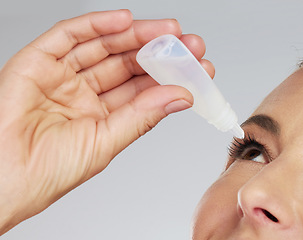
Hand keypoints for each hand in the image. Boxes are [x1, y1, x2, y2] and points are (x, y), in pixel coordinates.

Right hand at [0, 9, 214, 233]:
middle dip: (160, 52)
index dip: (171, 77)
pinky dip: (96, 24)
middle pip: (127, 64)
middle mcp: (83, 93)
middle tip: (191, 44)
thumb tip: (180, 96)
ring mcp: (60, 76)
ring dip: (137, 35)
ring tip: (168, 30)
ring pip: (104, 46)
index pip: (143, 90)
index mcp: (101, 116)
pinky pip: (68, 35)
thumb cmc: (46, 172)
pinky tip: (126, 21)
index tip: (201, 68)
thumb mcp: (105, 143)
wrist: (1, 179)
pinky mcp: (36, 62)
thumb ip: (142, 117)